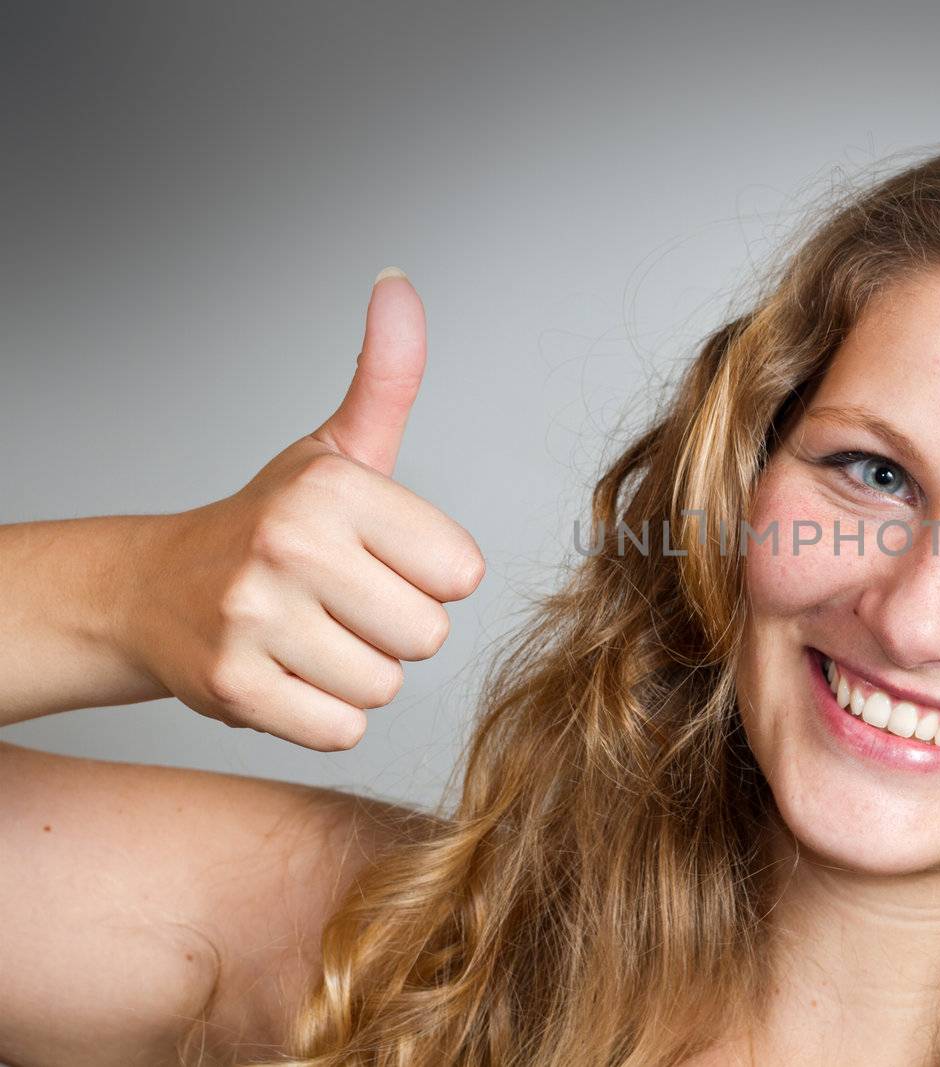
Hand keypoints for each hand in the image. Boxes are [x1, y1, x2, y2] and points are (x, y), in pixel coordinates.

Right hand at [123, 269, 484, 750]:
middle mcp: (291, 545)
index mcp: (333, 488)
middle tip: (338, 603)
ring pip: (385, 685)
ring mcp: (256, 619)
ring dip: (356, 673)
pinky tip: (286, 673)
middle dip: (393, 630)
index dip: (425, 575)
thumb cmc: (267, 523)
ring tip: (309, 636)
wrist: (150, 591)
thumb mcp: (336, 447)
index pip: (462, 574)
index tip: (375, 559)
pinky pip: (342, 730)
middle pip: (428, 636)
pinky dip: (321, 715)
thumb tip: (399, 283)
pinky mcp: (235, 688)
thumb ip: (385, 374)